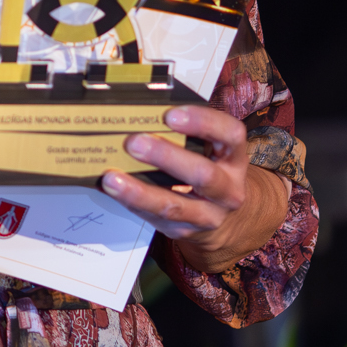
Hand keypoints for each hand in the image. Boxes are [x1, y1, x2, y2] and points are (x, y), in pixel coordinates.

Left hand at [102, 104, 290, 275]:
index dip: (203, 122)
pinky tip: (114, 191)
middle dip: (165, 157)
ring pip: (174, 205)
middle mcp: (229, 189)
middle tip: (133, 142)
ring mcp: (209, 215)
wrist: (225, 219)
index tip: (170, 114)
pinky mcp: (186, 232)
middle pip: (203, 174)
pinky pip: (157, 219)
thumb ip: (186, 135)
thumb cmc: (209, 169)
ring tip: (112, 179)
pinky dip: (133, 204)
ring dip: (140, 192)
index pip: (230, 135)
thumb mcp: (210, 151)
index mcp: (234, 158)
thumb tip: (140, 115)